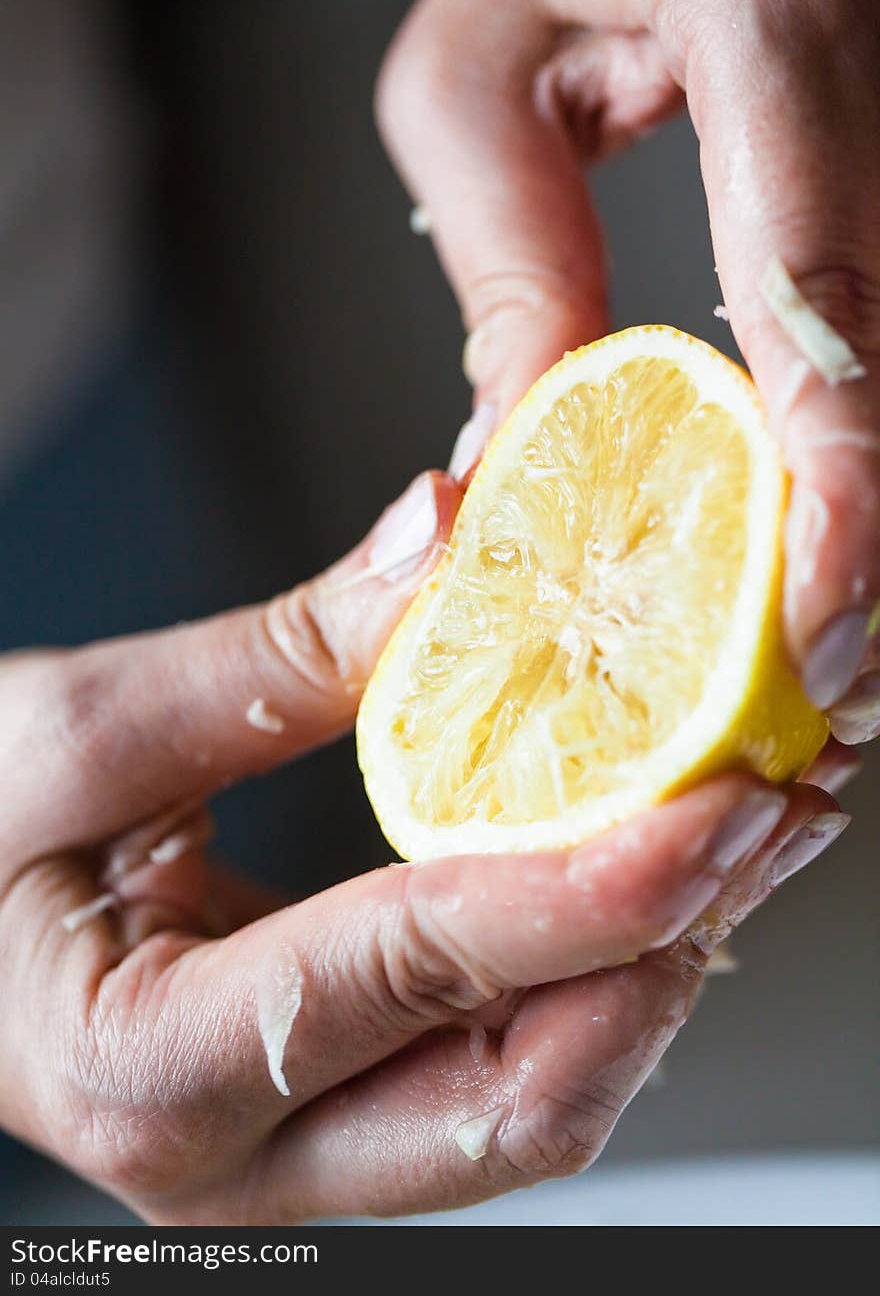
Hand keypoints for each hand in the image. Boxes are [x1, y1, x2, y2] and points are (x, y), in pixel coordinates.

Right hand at [0, 469, 845, 1222]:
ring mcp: (295, 1153)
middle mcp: (241, 1155)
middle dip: (662, 955)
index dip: (584, 892)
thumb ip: (272, 655)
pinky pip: (495, 1069)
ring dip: (648, 968)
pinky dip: (586, 976)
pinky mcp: (332, 1113)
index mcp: (146, 1067)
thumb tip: (451, 545)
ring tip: (736, 831)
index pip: (417, 975)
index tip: (712, 799)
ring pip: (528, 1101)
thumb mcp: (70, 730)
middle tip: (759, 812)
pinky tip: (639, 875)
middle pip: (518, 1099)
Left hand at [377, 0, 879, 733]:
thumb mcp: (475, 70)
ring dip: (871, 498)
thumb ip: (508, 264)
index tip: (813, 615)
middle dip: (867, 534)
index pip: (820, 286)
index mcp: (771, 11)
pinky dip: (860, 434)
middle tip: (819, 680)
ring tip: (820, 625)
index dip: (836, 476)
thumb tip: (519, 457)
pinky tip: (816, 504)